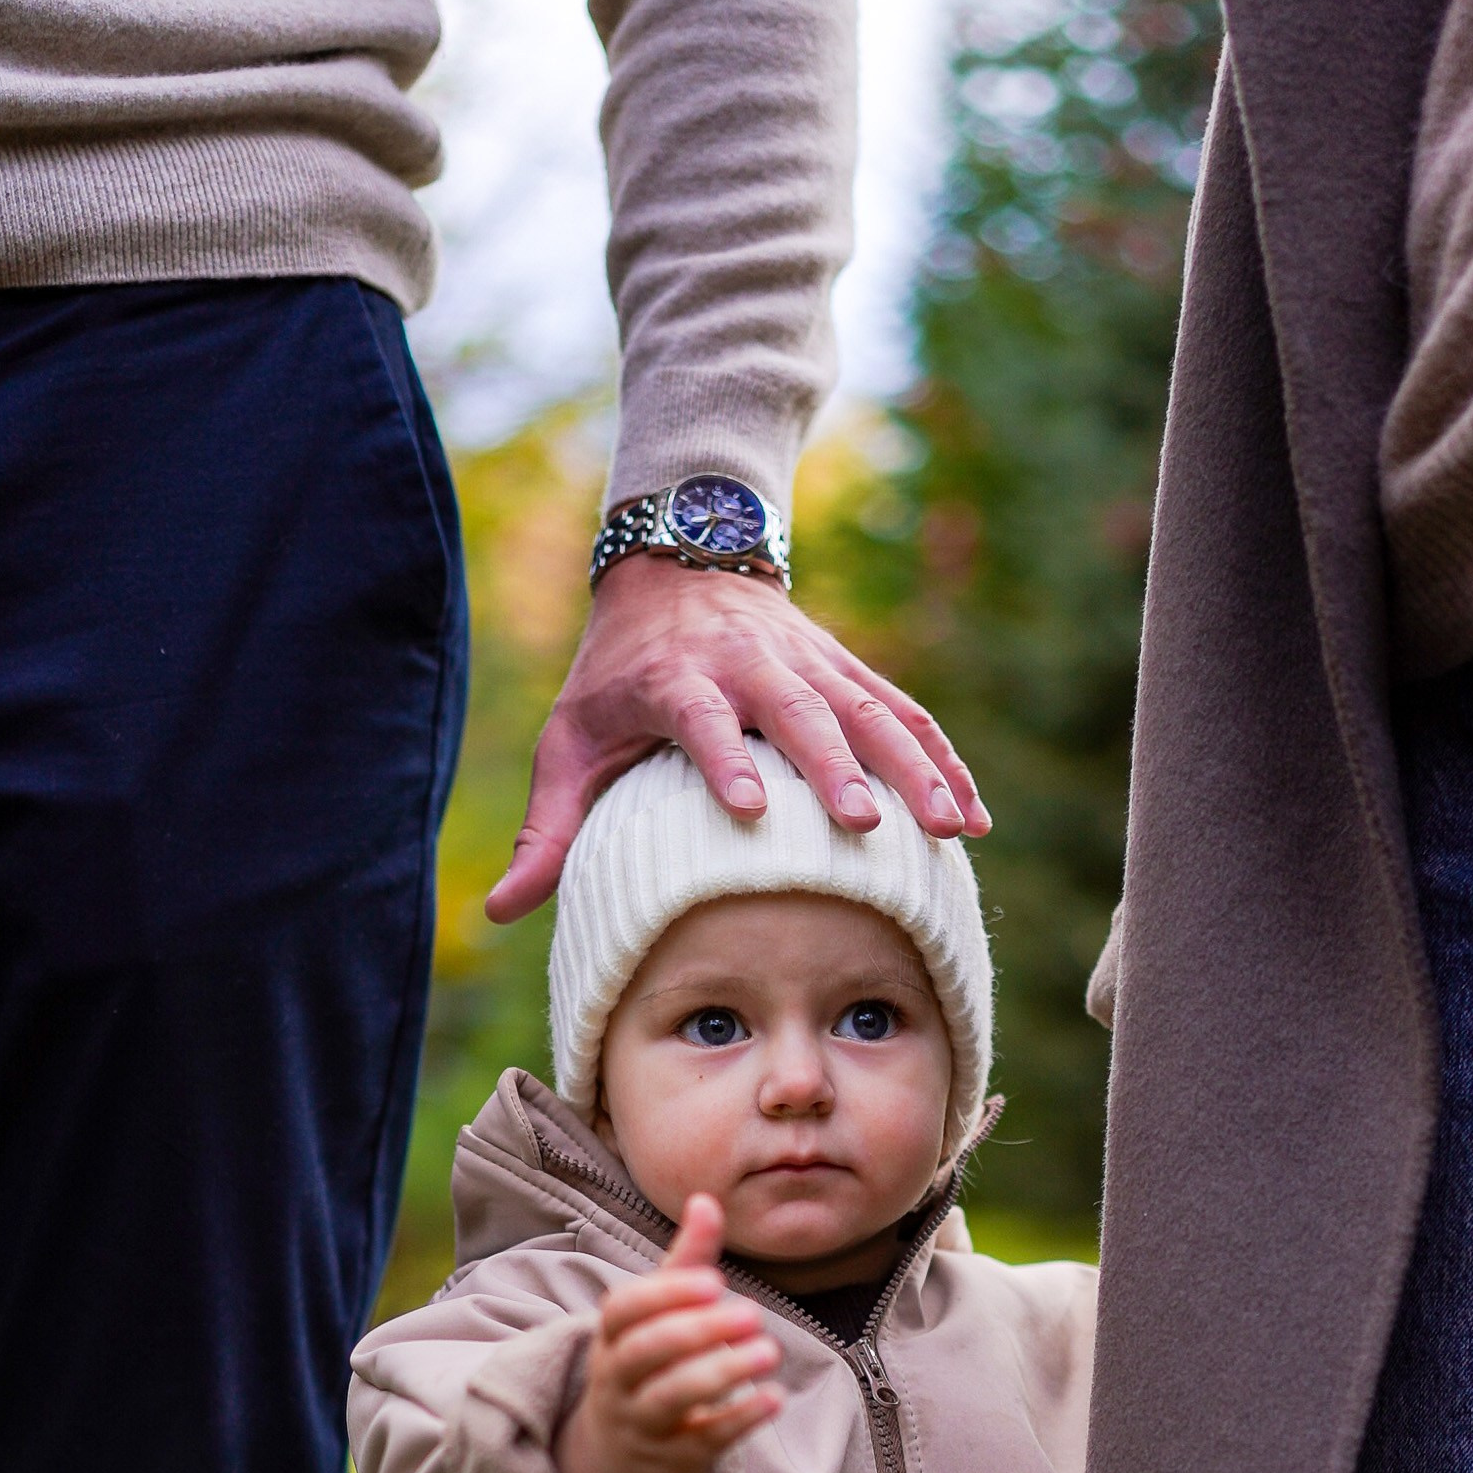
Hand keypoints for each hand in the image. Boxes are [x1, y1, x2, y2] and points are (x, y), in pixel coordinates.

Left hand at [487, 553, 988, 923]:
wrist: (676, 560)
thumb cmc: (615, 674)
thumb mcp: (568, 739)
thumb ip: (546, 828)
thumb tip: (498, 913)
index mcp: (676, 679)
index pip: (702, 717)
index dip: (723, 756)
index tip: (748, 807)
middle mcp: (749, 662)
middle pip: (799, 713)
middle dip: (834, 765)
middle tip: (862, 823)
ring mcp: (808, 661)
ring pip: (869, 711)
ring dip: (913, 768)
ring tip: (951, 829)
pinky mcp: (846, 667)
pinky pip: (904, 712)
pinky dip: (942, 758)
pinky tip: (974, 814)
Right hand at [556, 1196, 783, 1472]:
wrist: (616, 1454)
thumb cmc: (648, 1363)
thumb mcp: (658, 1314)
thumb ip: (685, 1262)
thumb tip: (705, 1199)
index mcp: (612, 1335)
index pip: (624, 1309)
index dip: (666, 1295)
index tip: (715, 1281)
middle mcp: (618, 1378)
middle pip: (645, 1352)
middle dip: (698, 1331)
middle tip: (752, 1314)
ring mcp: (642, 1421)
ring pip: (671, 1397)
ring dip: (723, 1372)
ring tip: (770, 1351)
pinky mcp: (675, 1457)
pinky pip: (704, 1438)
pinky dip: (740, 1418)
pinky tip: (776, 1398)